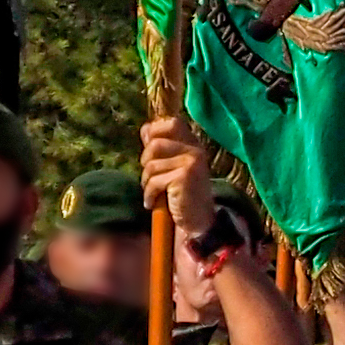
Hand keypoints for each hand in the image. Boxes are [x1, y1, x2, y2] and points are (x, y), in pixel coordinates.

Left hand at [138, 113, 214, 235]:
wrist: (199, 221)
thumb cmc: (183, 194)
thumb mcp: (175, 166)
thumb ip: (163, 147)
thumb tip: (146, 129)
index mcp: (193, 144)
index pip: (171, 123)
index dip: (154, 132)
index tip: (151, 151)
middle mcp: (195, 150)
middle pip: (155, 143)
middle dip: (146, 161)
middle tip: (152, 176)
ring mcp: (192, 162)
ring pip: (151, 164)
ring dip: (146, 181)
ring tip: (154, 191)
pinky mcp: (185, 177)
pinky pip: (154, 181)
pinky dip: (149, 194)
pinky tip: (153, 203)